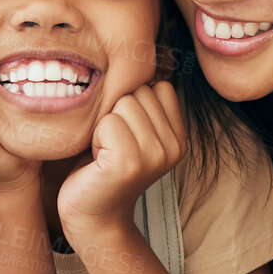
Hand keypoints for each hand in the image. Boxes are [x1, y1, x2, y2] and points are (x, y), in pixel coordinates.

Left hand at [57, 81, 185, 244]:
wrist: (93, 216)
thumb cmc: (103, 168)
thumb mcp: (133, 131)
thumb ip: (143, 104)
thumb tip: (140, 56)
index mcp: (179, 137)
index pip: (158, 86)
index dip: (131, 104)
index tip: (125, 135)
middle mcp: (174, 146)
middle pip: (138, 91)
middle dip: (116, 114)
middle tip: (112, 147)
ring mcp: (154, 156)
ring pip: (122, 103)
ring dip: (104, 126)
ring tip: (105, 153)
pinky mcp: (129, 163)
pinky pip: (108, 122)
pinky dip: (95, 138)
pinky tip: (99, 162)